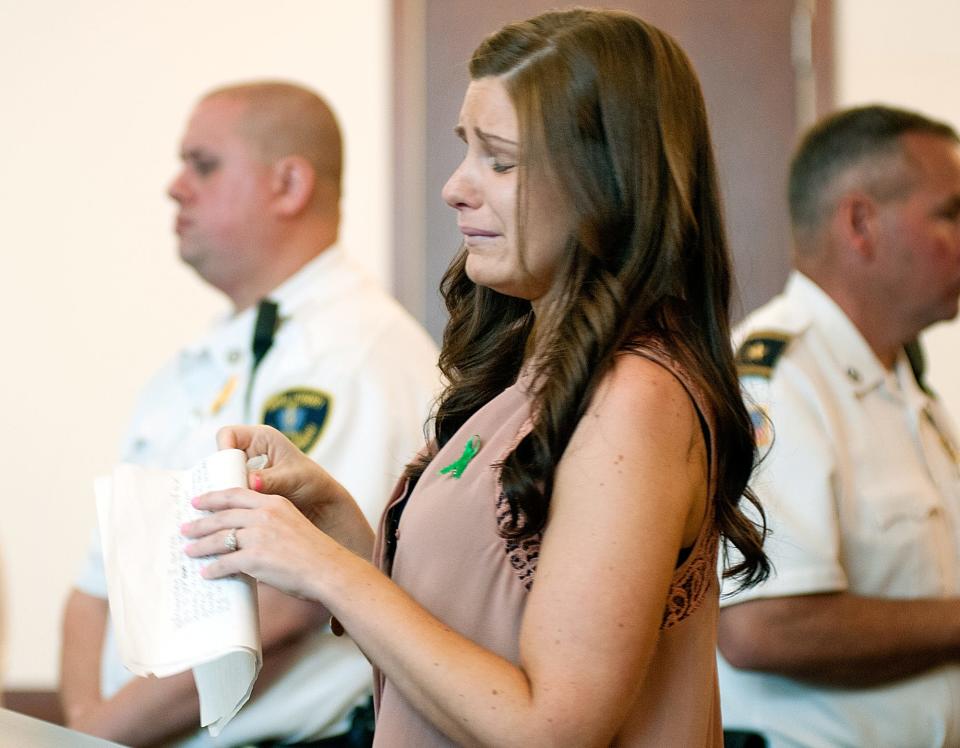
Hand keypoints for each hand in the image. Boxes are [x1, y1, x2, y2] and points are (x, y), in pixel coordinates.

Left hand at [182, 488, 340, 600]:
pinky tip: (207, 573)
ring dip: (200, 546)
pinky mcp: (255, 558)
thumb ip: (268, 524)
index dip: (213, 497)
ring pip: (219, 538)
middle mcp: (264, 515)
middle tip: (185, 529)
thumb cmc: (314, 551)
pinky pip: (226, 563)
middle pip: (222, 516)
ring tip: (189, 551)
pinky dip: (214, 569)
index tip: (197, 501)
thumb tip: (243, 537)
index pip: (235, 494)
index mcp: (273, 503)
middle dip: (200, 523)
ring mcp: (258, 536)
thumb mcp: (291, 524)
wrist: (328, 569)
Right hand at [217, 425, 344, 522]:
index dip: (223, 448)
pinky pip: (227, 491)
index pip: (228, 434)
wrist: (318, 503)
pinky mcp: (243, 487)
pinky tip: (230, 513)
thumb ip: (270, 480)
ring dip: (222, 491)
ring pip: (220, 476)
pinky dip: (227, 501)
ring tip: (227, 508)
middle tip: (225, 496)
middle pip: (220, 458)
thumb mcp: (292, 479)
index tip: (227, 471)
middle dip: (219, 476)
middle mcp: (249, 451)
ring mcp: (244, 470)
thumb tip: (251, 482)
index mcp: (261, 438)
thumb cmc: (311, 483)